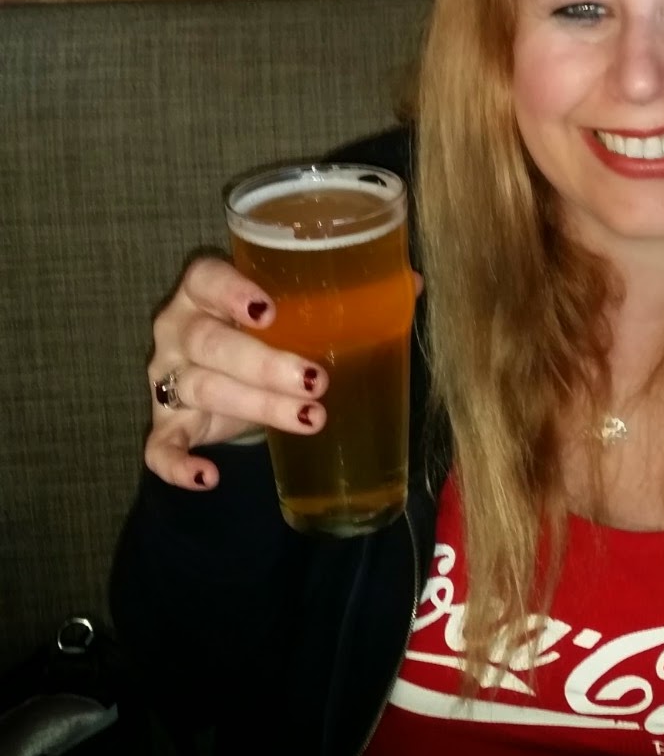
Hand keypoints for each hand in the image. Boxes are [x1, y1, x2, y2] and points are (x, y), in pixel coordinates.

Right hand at [145, 258, 423, 492]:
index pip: (205, 279)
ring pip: (202, 389)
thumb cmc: (266, 333)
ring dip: (257, 406)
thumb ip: (345, 293)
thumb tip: (411, 282)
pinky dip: (178, 464)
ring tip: (310, 418)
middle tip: (315, 381)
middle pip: (210, 342)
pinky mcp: (165, 423)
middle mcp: (178, 329)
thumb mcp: (295, 309)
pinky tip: (208, 476)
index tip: (270, 311)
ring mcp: (166, 378)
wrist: (226, 375)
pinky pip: (159, 446)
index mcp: (203, 290)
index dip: (231, 291)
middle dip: (264, 363)